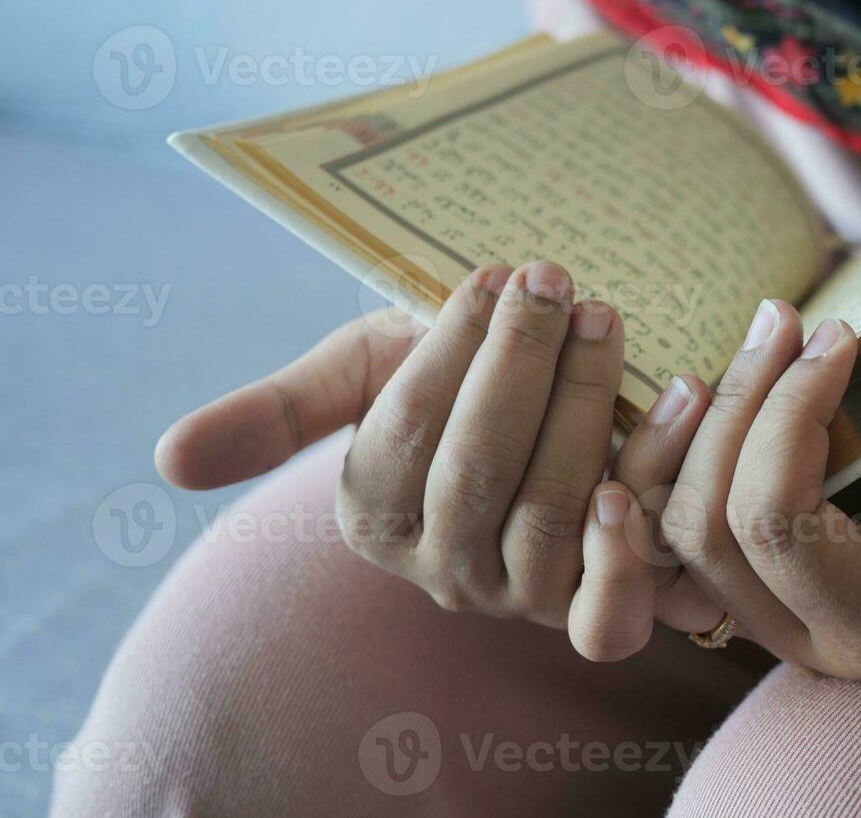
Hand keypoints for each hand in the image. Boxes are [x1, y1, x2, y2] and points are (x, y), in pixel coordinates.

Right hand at [155, 260, 707, 628]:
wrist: (543, 421)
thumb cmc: (448, 385)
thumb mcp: (360, 376)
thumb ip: (276, 412)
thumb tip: (163, 461)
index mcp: (372, 514)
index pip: (405, 431)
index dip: (452, 351)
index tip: (491, 275)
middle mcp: (440, 571)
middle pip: (480, 469)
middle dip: (521, 365)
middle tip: (554, 280)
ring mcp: (519, 598)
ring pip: (552, 514)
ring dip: (587, 408)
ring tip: (606, 319)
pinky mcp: (592, 611)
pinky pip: (615, 603)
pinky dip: (641, 529)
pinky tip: (673, 415)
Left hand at [568, 300, 860, 678]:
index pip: (777, 525)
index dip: (785, 416)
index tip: (837, 332)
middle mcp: (807, 642)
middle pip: (706, 530)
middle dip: (736, 408)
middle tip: (787, 317)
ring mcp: (759, 613)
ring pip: (668, 524)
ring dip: (694, 423)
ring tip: (752, 342)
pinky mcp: (733, 576)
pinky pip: (661, 521)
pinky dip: (669, 450)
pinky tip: (706, 384)